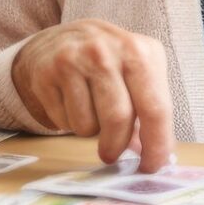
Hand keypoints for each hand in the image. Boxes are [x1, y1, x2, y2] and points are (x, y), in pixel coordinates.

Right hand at [10, 19, 174, 169]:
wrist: (64, 38)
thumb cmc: (111, 61)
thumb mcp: (139, 72)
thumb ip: (151, 108)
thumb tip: (157, 154)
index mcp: (139, 51)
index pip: (155, 107)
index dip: (156, 144)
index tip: (153, 166)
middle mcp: (106, 52)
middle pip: (118, 119)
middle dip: (117, 146)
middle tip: (113, 155)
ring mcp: (73, 60)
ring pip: (87, 126)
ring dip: (91, 132)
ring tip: (90, 110)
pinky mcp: (47, 74)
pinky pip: (63, 122)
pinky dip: (70, 123)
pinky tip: (71, 102)